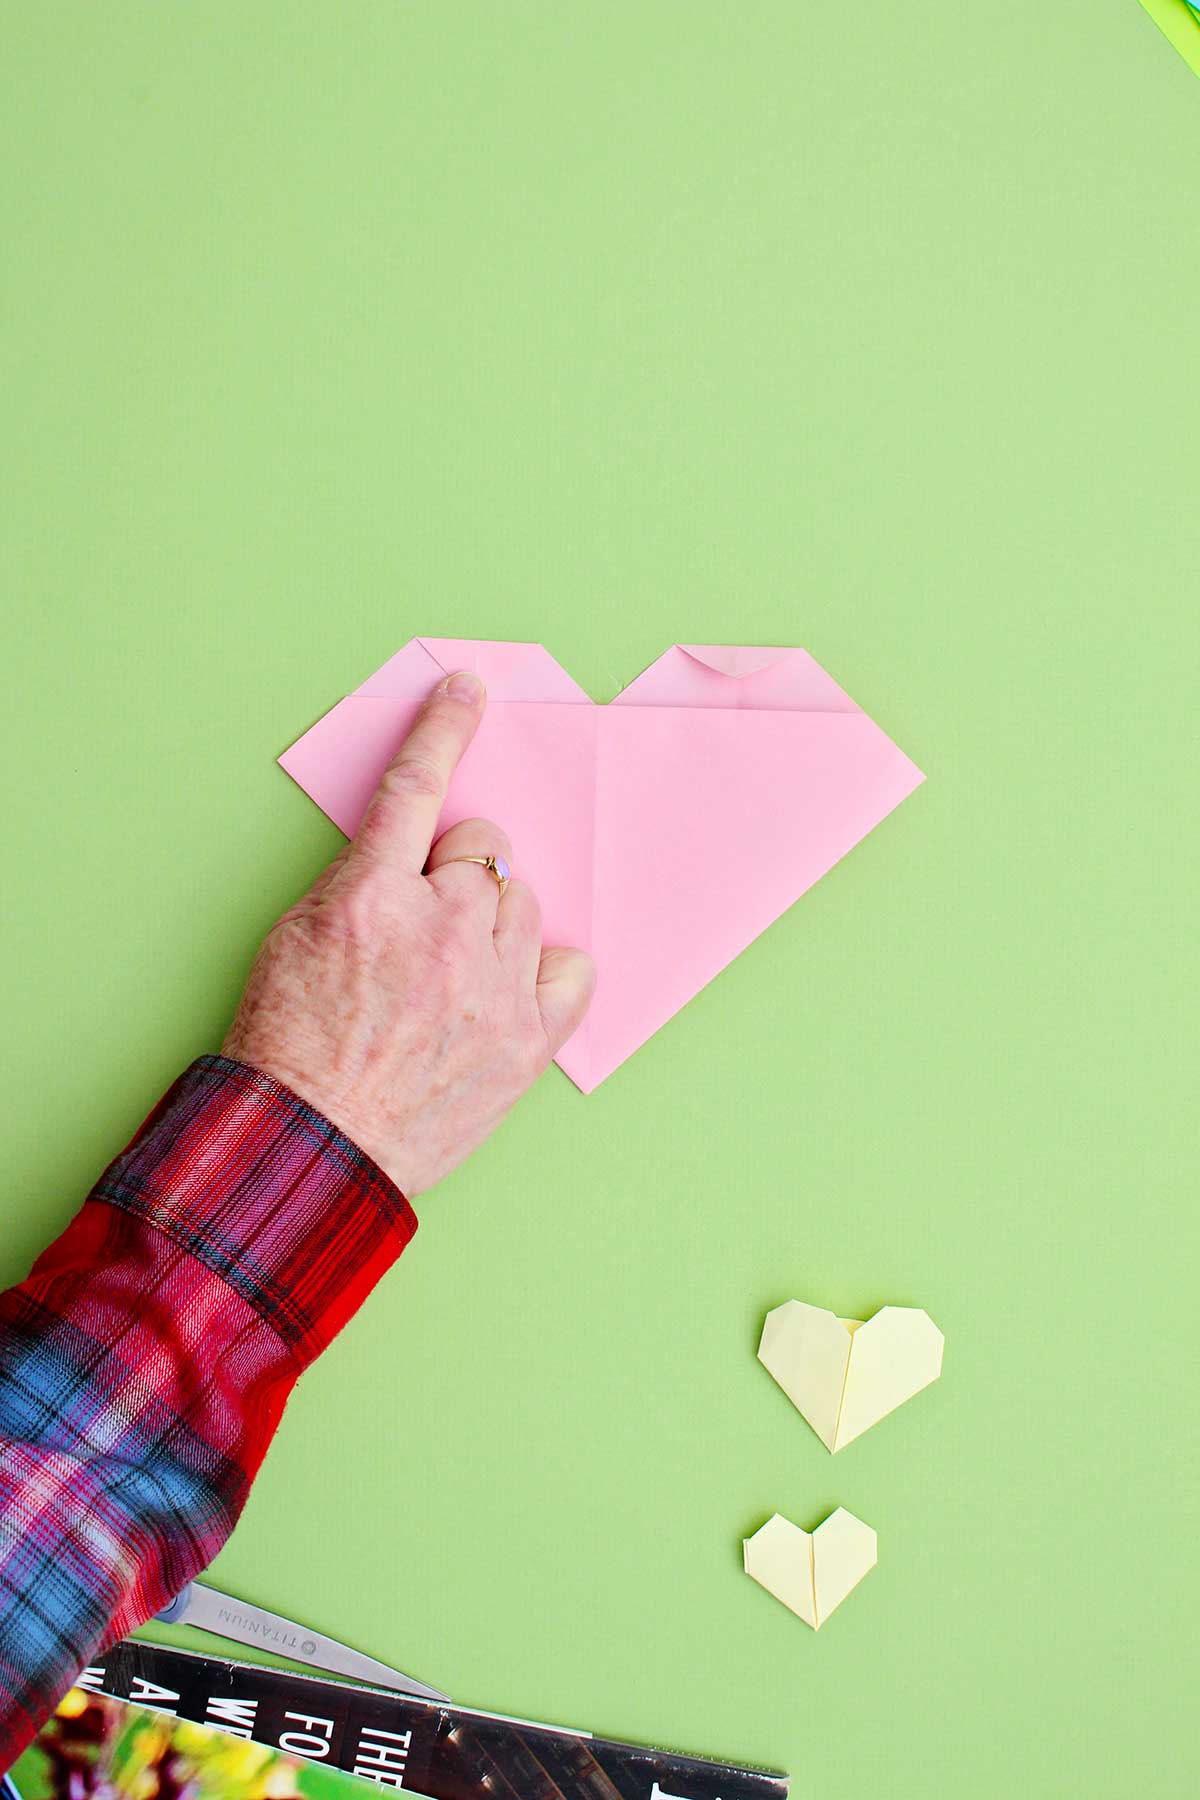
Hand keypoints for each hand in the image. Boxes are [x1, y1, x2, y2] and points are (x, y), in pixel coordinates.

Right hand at [222, 670, 594, 1196]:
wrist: (311, 1148)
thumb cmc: (291, 1047)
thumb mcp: (295, 937)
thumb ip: (360, 881)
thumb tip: (412, 852)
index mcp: (370, 896)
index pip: (417, 787)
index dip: (445, 728)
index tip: (469, 689)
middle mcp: (439, 929)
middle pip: (484, 848)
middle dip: (456, 872)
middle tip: (423, 925)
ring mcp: (491, 985)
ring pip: (525, 902)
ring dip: (493, 922)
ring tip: (450, 976)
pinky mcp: (527, 1039)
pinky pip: (573, 967)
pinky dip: (546, 971)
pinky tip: (509, 990)